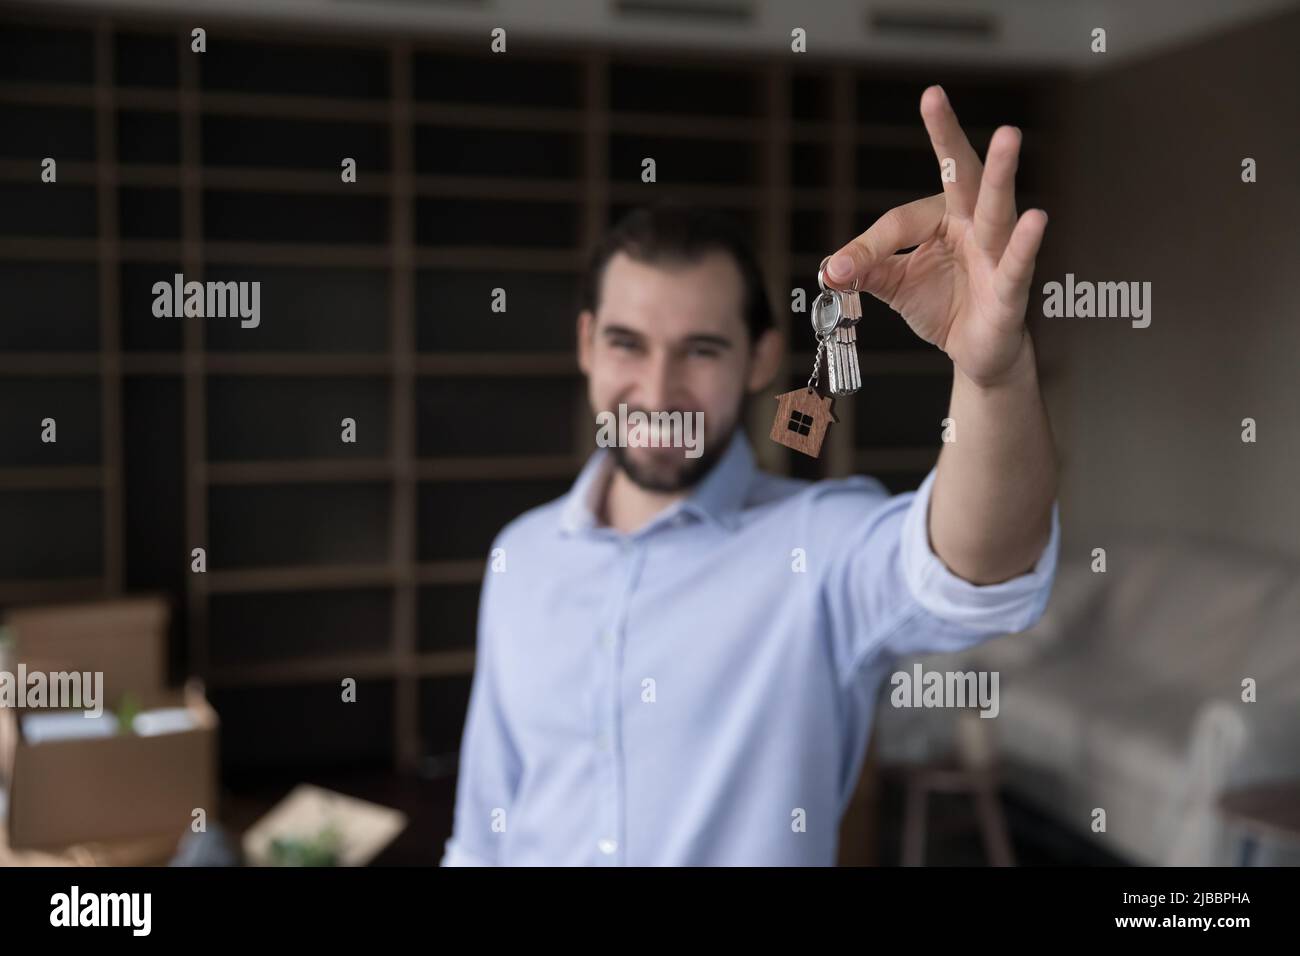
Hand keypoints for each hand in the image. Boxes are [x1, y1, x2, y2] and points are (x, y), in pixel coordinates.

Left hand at [824, 85, 1046, 387]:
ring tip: (1009, 136)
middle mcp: (972, 224)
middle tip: (933, 98)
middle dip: (946, 136)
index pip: (899, 221)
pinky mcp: (1011, 288)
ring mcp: (996, 252)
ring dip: (1001, 173)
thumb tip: (830, 267)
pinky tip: (1037, 218)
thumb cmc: (943, 306)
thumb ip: (866, 270)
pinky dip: (1027, 243)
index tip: (839, 271)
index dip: (866, 248)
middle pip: (961, 174)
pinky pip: (1018, 263)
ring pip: (997, 208)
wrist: (975, 353)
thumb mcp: (894, 285)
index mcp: (943, 217)